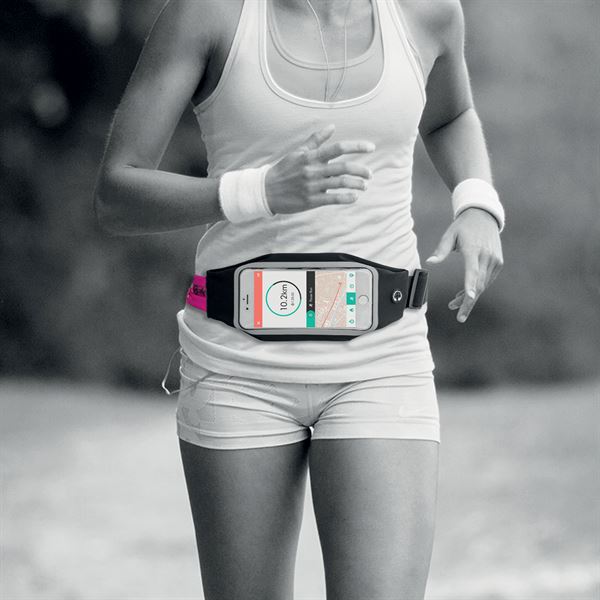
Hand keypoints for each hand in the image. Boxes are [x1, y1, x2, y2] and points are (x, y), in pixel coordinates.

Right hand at [264, 123, 374, 214]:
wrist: (267, 191)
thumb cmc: (284, 170)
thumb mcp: (298, 152)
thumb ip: (315, 140)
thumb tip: (331, 127)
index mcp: (311, 156)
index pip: (338, 148)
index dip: (356, 147)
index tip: (371, 148)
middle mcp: (312, 170)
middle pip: (343, 167)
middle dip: (361, 170)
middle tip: (370, 174)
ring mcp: (312, 186)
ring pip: (340, 183)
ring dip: (356, 184)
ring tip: (364, 186)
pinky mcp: (310, 200)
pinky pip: (332, 198)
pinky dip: (346, 198)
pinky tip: (354, 197)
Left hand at [426, 208, 503, 322]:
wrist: (484, 216)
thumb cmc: (462, 227)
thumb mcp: (449, 235)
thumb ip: (440, 250)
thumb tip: (429, 262)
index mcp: (473, 250)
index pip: (472, 271)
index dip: (470, 285)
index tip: (469, 297)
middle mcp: (486, 256)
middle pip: (478, 284)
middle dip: (468, 301)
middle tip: (459, 317)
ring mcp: (494, 260)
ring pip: (483, 285)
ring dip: (470, 297)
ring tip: (454, 305)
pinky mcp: (498, 262)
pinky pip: (486, 280)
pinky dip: (476, 289)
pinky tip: (464, 295)